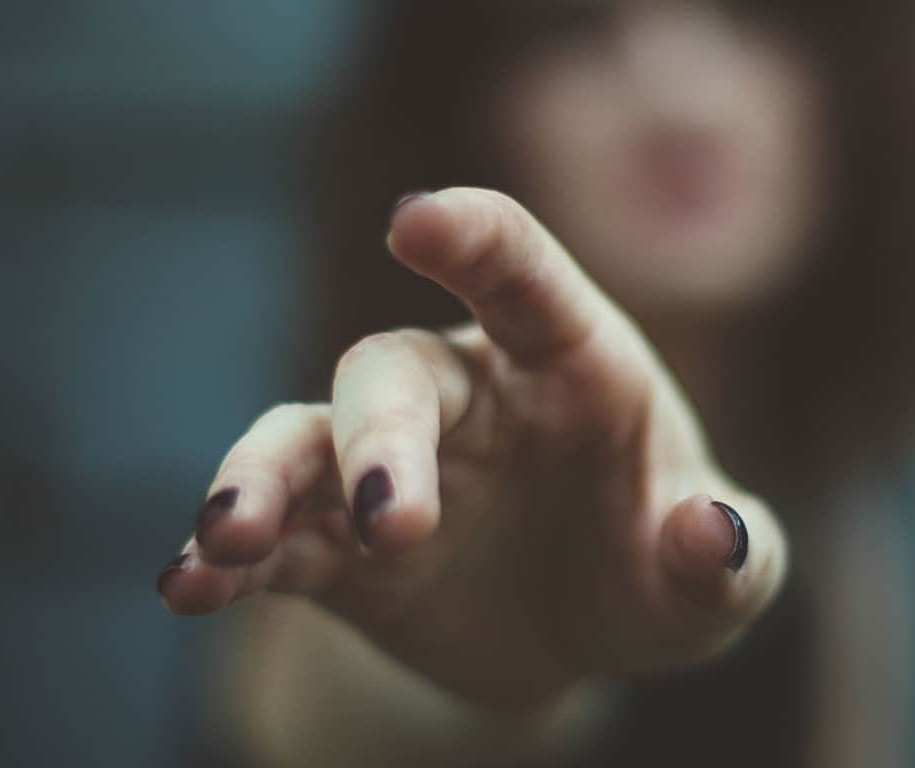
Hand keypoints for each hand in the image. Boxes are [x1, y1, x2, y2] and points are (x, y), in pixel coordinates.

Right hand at [156, 188, 787, 710]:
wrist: (579, 636)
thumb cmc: (657, 570)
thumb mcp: (718, 582)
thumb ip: (729, 557)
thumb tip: (708, 536)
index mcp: (567, 361)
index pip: (519, 273)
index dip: (472, 239)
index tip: (418, 219)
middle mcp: (464, 394)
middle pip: (390, 371)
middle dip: (379, 437)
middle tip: (396, 521)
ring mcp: (388, 467)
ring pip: (301, 441)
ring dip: (259, 480)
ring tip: (230, 539)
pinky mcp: (336, 550)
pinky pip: (271, 542)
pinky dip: (224, 561)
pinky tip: (185, 587)